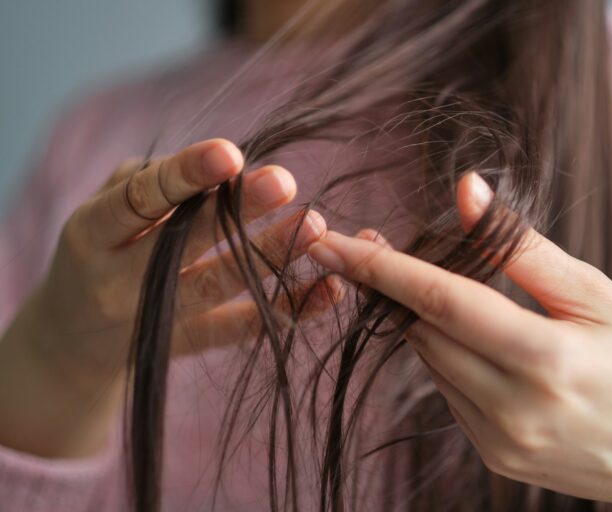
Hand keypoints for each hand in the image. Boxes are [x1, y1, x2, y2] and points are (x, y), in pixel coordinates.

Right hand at [0, 139, 339, 457]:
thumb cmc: (97, 254)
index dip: (184, 176)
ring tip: (316, 227)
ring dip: (269, 255)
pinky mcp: (190, 343)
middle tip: (285, 181)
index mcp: (92, 234)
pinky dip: (290, 307)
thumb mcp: (102, 213)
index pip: (138, 199)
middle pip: (182, 245)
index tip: (230, 154)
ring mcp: (155, 317)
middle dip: (235, 213)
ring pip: (216, 287)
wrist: (69, 345)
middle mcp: (118, 281)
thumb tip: (225, 164)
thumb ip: (152, 185)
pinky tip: (331, 288)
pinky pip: (244, 328)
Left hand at [308, 172, 611, 510]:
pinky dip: (450, 359)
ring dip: (427, 323)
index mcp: (547, 360)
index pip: (441, 302)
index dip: (380, 266)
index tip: (328, 240)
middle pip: (423, 333)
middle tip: (384, 244)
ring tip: (457, 294)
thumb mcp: (599, 295)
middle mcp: (514, 412)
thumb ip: (523, 248)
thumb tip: (464, 191)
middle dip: (397, 288)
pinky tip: (481, 343)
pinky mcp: (497, 460)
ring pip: (431, 364)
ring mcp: (501, 444)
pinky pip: (449, 395)